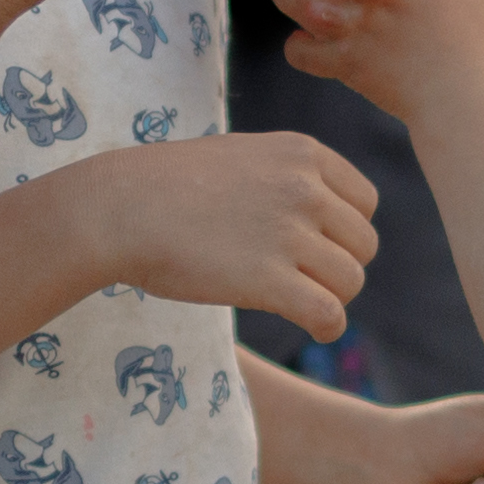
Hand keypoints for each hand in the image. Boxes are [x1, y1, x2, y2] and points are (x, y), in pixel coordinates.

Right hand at [92, 131, 383, 336]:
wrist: (118, 208)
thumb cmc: (167, 187)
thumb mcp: (242, 158)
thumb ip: (288, 179)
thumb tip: (325, 219)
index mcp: (302, 154)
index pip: (366, 202)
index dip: (345, 232)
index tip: (314, 248)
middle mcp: (304, 188)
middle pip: (364, 244)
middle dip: (339, 267)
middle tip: (304, 280)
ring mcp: (288, 233)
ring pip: (351, 281)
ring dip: (332, 298)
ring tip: (300, 302)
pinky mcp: (269, 280)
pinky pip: (329, 313)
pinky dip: (328, 326)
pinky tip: (313, 329)